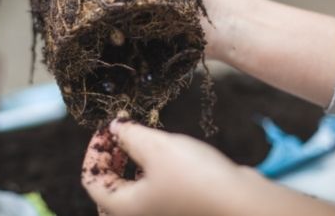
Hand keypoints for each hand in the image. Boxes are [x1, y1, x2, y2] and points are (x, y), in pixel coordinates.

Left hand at [82, 119, 243, 215]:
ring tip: (141, 136)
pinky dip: (149, 167)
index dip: (94, 151)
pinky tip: (163, 150)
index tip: (106, 128)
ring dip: (131, 159)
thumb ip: (130, 135)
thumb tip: (114, 127)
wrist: (243, 204)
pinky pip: (152, 187)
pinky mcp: (178, 206)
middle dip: (112, 154)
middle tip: (121, 131)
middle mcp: (139, 214)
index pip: (91, 180)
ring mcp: (160, 212)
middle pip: (110, 185)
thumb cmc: (196, 178)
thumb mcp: (156, 148)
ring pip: (132, 186)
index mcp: (124, 208)